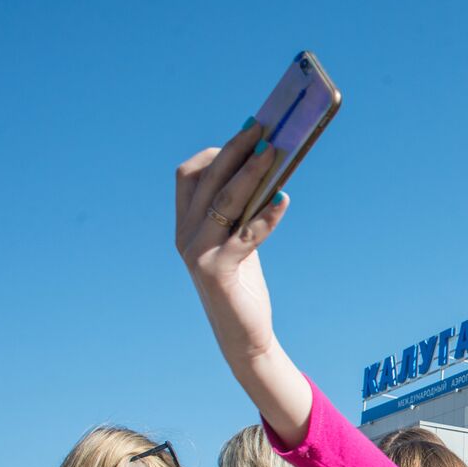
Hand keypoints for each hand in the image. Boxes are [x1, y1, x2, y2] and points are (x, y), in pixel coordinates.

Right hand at [176, 121, 284, 362]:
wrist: (244, 336)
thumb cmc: (244, 285)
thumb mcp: (239, 240)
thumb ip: (242, 210)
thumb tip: (267, 167)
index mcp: (185, 224)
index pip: (189, 175)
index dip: (217, 152)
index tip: (248, 136)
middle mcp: (183, 235)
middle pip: (208, 180)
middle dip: (237, 151)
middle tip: (265, 131)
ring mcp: (196, 253)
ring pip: (224, 201)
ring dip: (251, 174)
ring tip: (276, 154)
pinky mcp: (217, 272)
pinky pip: (245, 235)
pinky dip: (266, 216)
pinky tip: (284, 200)